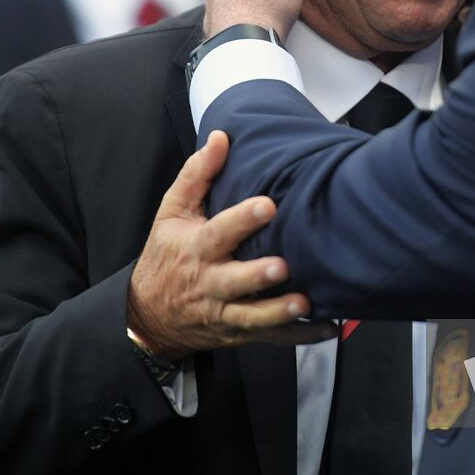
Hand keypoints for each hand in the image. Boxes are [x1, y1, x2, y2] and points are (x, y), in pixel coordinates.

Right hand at [127, 130, 334, 359]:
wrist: (148, 314)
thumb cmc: (167, 254)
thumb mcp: (171, 212)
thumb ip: (198, 174)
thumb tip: (222, 137)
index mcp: (197, 248)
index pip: (219, 232)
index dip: (242, 219)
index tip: (267, 205)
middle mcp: (211, 282)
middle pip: (235, 281)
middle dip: (258, 275)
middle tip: (282, 266)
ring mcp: (224, 311)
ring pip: (252, 316)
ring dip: (278, 311)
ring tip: (304, 303)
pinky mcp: (238, 332)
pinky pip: (270, 337)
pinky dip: (300, 335)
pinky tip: (326, 327)